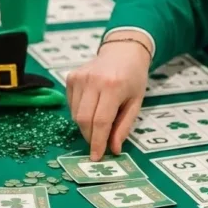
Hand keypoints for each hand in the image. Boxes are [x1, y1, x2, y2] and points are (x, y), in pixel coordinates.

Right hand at [67, 40, 150, 159]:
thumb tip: (113, 149)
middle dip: (89, 137)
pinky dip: (80, 113)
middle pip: (84, 119)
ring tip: (98, 123)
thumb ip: (124, 126)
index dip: (97, 142)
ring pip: (75, 114)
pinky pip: (71, 104)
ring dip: (85, 126)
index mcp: (113, 86)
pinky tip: (92, 108)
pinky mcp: (71, 77)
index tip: (96, 156)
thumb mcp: (136, 102)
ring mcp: (79, 77)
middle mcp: (93, 80)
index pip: (100, 121)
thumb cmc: (133, 78)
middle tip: (98, 143)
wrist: (123, 51)